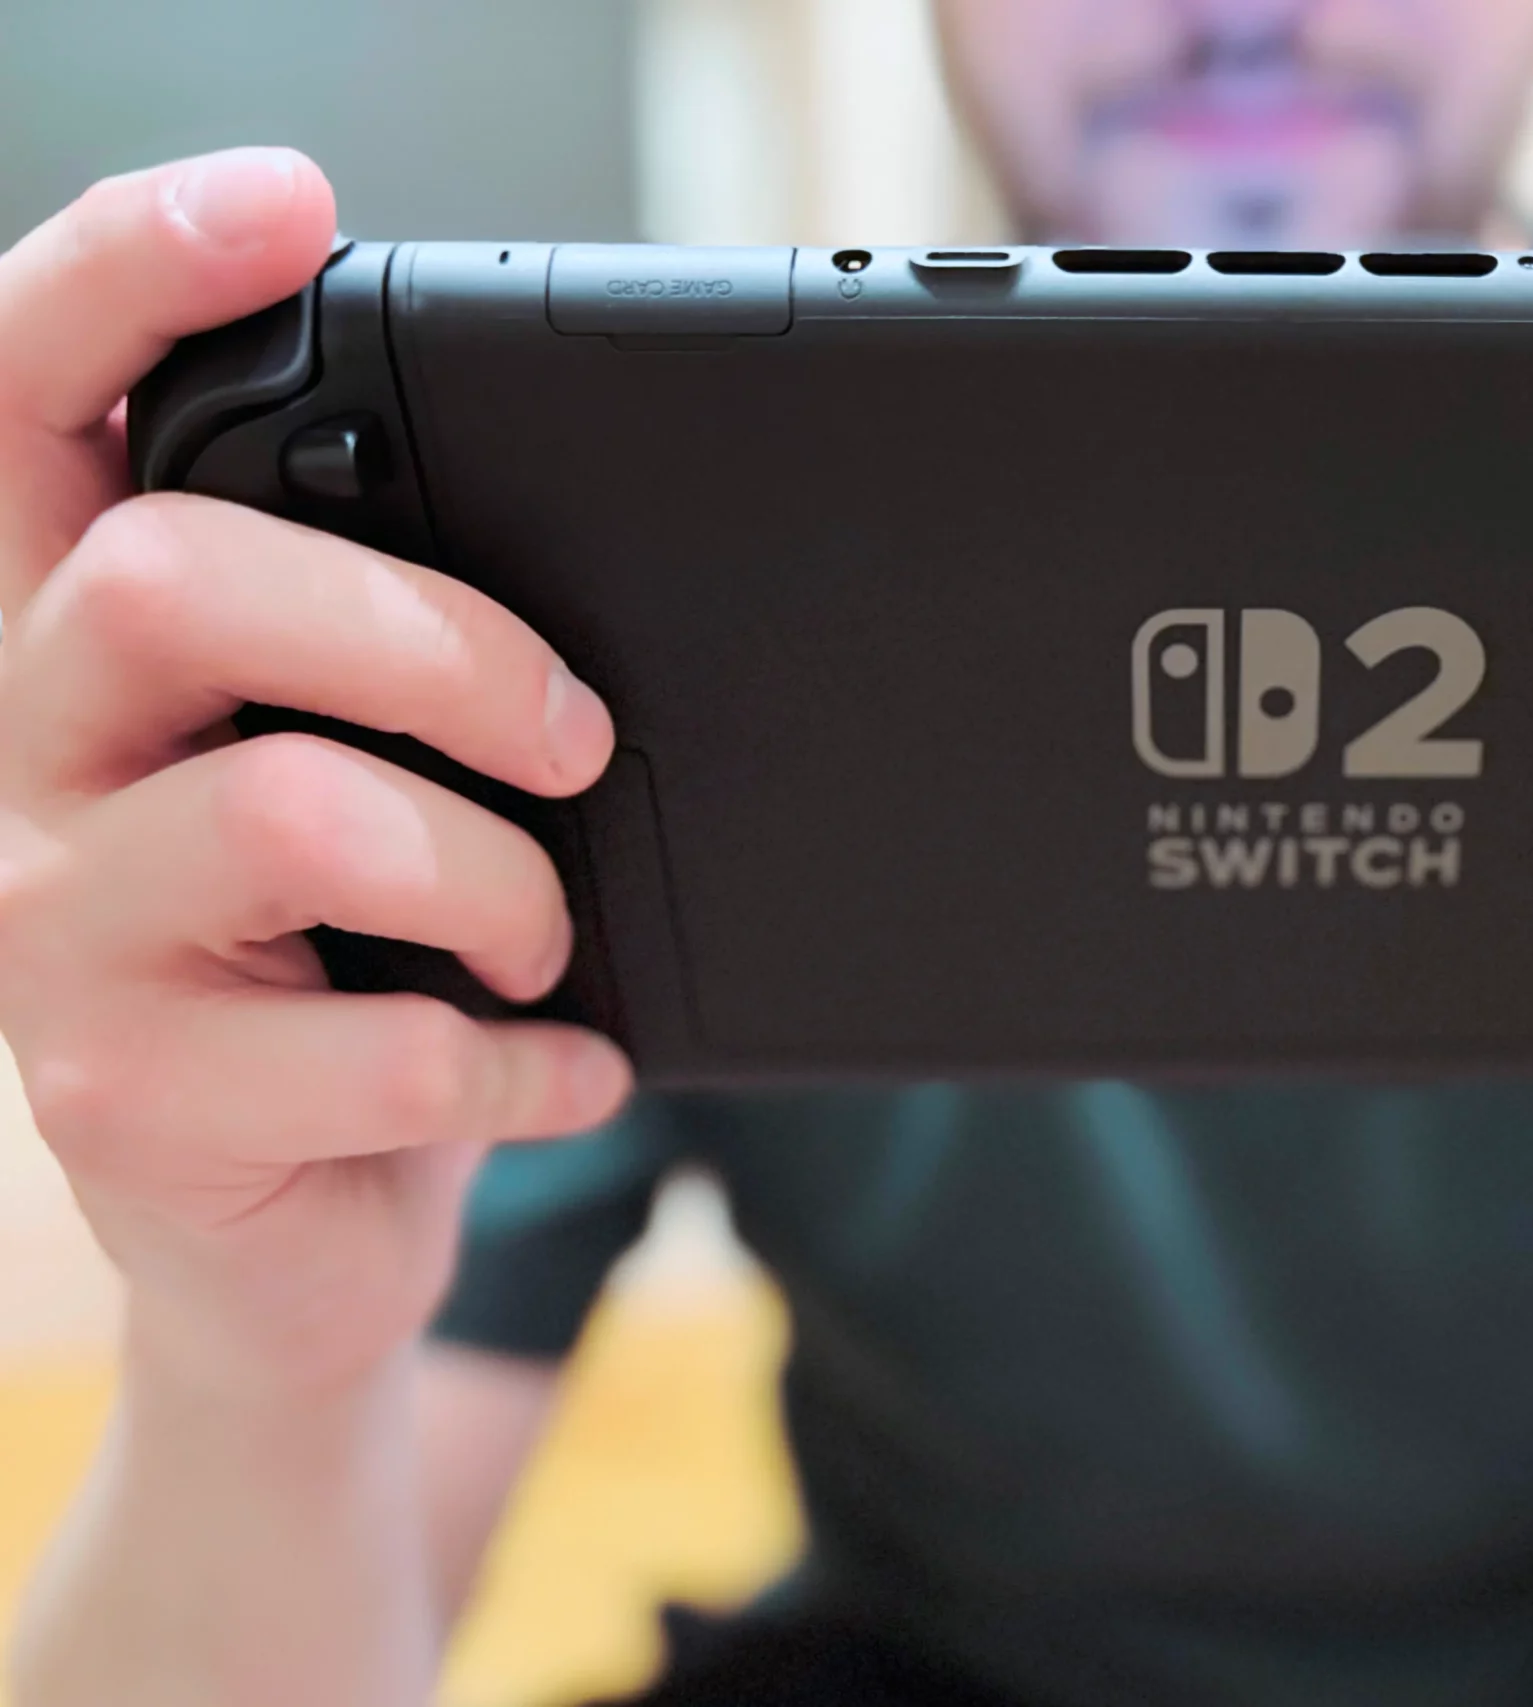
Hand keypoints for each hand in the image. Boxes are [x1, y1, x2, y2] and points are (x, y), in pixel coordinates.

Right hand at [0, 151, 631, 1390]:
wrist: (300, 1242)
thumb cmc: (360, 969)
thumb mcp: (366, 782)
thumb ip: (388, 660)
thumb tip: (585, 577)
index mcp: (76, 642)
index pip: (21, 401)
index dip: (123, 276)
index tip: (286, 209)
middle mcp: (21, 761)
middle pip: (172, 580)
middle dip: (437, 640)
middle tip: (573, 730)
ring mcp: (48, 934)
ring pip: (295, 812)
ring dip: (499, 880)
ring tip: (541, 936)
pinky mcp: (123, 1099)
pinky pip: (377, 1044)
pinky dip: (526, 1061)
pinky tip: (559, 1068)